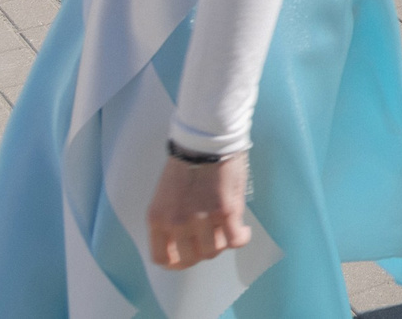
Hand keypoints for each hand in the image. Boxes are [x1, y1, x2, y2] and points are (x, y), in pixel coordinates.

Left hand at [148, 152, 250, 269]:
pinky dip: (241, 238)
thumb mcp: (167, 197)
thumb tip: (189, 240)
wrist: (204, 140)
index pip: (163, 258)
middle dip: (201, 253)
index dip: (177, 262)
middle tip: (211, 240)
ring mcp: (201, 219)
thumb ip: (173, 220)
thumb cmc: (187, 163)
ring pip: (214, 251)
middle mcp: (176, 224)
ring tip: (229, 230)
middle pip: (191, 258)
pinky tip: (243, 230)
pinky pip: (235, 241)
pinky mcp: (225, 211)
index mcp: (158, 220)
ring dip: (222, 243)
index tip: (188, 255)